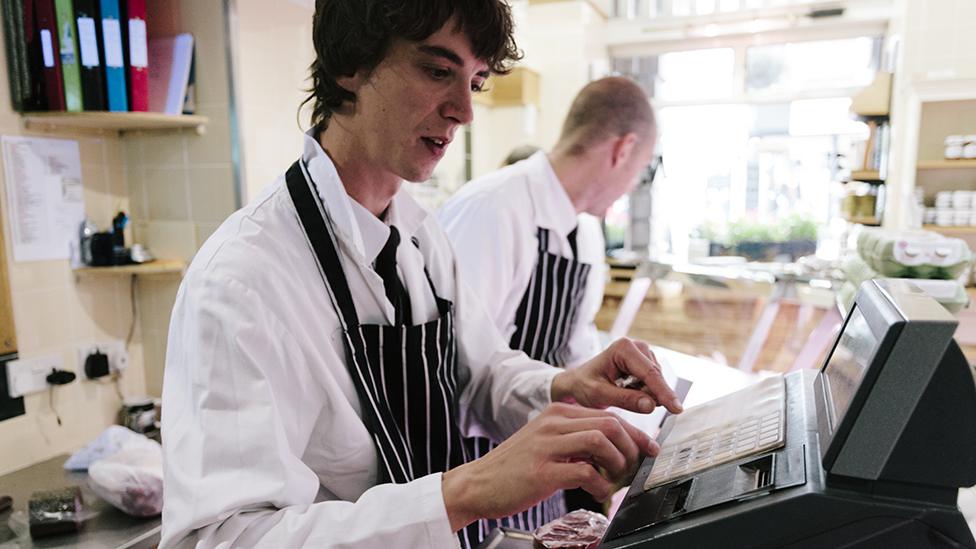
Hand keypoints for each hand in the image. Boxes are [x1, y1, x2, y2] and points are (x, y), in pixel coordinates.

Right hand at [442, 403, 654, 530]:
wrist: (477, 484)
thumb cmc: (514, 468)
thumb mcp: (546, 443)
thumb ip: (575, 440)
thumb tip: (613, 449)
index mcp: (557, 414)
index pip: (608, 415)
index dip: (636, 433)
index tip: (649, 449)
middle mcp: (553, 423)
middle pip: (611, 424)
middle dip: (632, 448)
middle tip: (634, 468)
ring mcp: (547, 446)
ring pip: (602, 442)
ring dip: (618, 464)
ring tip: (613, 480)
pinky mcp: (543, 471)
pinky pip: (586, 472)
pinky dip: (601, 485)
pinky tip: (596, 493)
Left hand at [551, 338, 682, 414]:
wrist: (577, 382)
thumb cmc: (584, 385)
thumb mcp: (599, 394)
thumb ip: (625, 400)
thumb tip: (652, 406)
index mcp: (623, 348)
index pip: (650, 373)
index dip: (664, 393)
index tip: (677, 409)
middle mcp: (637, 346)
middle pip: (656, 378)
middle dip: (651, 396)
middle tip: (631, 405)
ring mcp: (643, 354)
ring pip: (657, 382)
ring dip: (645, 395)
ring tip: (622, 395)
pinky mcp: (646, 364)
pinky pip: (654, 384)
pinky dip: (645, 394)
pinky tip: (628, 393)